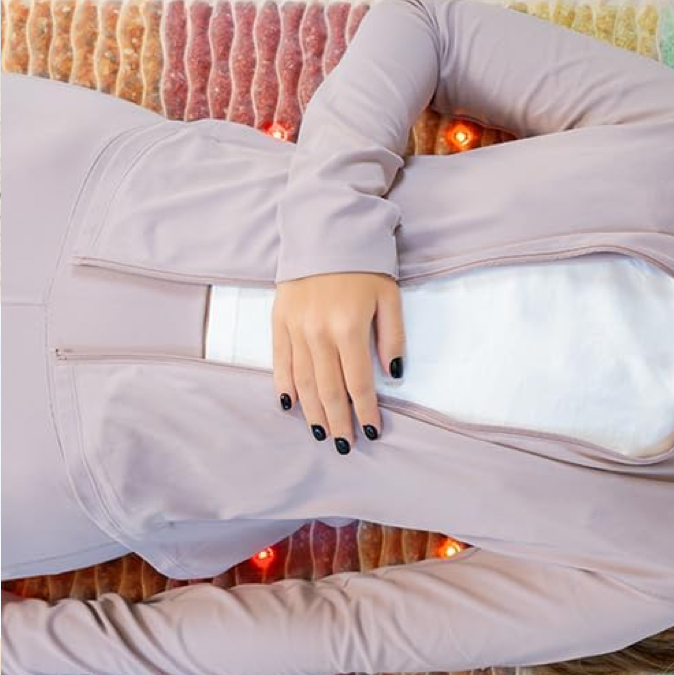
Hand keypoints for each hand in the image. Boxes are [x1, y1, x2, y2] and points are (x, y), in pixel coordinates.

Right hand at [272, 272, 405, 452]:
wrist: (325, 229)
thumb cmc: (364, 264)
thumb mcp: (390, 296)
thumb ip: (392, 337)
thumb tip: (394, 374)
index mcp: (349, 327)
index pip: (358, 382)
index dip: (366, 410)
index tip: (372, 431)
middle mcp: (318, 332)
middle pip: (328, 389)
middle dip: (338, 421)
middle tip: (345, 445)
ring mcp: (295, 327)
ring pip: (303, 381)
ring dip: (312, 411)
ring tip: (322, 434)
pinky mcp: (279, 320)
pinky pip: (280, 361)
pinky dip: (285, 385)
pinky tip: (291, 405)